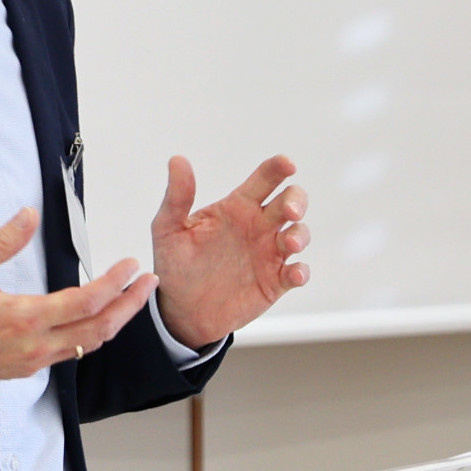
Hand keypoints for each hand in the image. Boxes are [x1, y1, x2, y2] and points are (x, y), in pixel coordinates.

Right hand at [0, 208, 157, 398]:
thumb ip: (2, 242)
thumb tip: (29, 214)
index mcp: (22, 318)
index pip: (85, 301)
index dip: (114, 283)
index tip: (130, 265)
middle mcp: (35, 344)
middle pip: (99, 328)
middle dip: (130, 305)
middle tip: (148, 283)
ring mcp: (34, 361)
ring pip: (89, 344)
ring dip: (115, 321)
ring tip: (133, 298)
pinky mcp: (30, 368)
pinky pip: (71, 352)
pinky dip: (92, 334)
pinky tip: (99, 317)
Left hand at [151, 155, 309, 348]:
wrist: (181, 311)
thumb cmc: (176, 265)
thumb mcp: (168, 229)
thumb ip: (176, 197)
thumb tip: (177, 160)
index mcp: (237, 207)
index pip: (264, 180)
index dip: (278, 168)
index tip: (286, 164)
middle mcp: (258, 226)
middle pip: (291, 201)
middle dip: (297, 201)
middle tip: (289, 211)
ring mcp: (269, 253)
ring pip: (300, 234)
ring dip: (300, 235)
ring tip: (290, 244)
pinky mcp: (275, 281)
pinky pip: (297, 272)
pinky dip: (301, 272)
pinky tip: (294, 274)